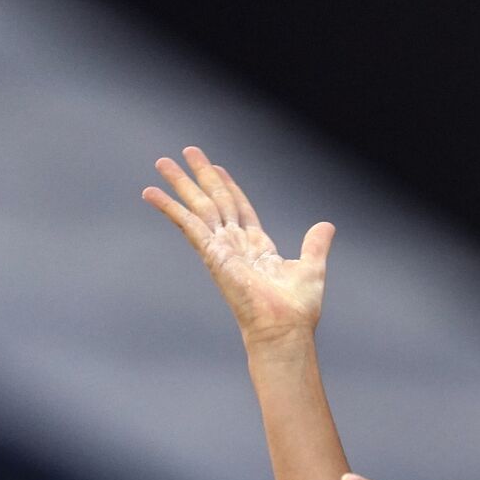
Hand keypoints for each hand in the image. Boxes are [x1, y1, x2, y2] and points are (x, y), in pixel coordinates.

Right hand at [142, 145, 333, 344]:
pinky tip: (152, 193)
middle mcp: (236, 246)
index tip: (217, 168)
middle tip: (186, 152)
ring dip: (181, 184)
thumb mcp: (311, 267)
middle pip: (216, 201)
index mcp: (257, 247)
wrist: (284, 328)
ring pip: (199, 207)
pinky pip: (188, 225)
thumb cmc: (297, 308)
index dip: (229, 186)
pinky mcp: (211, 254)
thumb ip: (315, 244)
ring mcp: (221, 249)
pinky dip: (170, 208)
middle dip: (201, 176)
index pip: (240, 208)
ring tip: (162, 162)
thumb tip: (327, 226)